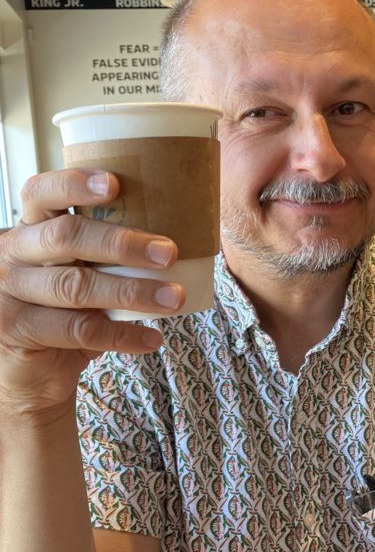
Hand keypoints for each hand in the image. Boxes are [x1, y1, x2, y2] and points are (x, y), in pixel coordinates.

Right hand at [0, 169, 184, 416]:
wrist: (31, 367)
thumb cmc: (66, 307)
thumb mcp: (80, 271)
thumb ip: (107, 253)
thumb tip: (179, 239)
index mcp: (30, 227)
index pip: (41, 193)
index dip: (73, 184)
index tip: (115, 184)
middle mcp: (13, 253)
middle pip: (65, 237)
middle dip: (122, 244)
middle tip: (169, 253)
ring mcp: (10, 292)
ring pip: (75, 286)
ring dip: (131, 291)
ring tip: (173, 298)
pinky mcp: (18, 329)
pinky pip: (77, 330)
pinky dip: (122, 335)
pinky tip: (153, 337)